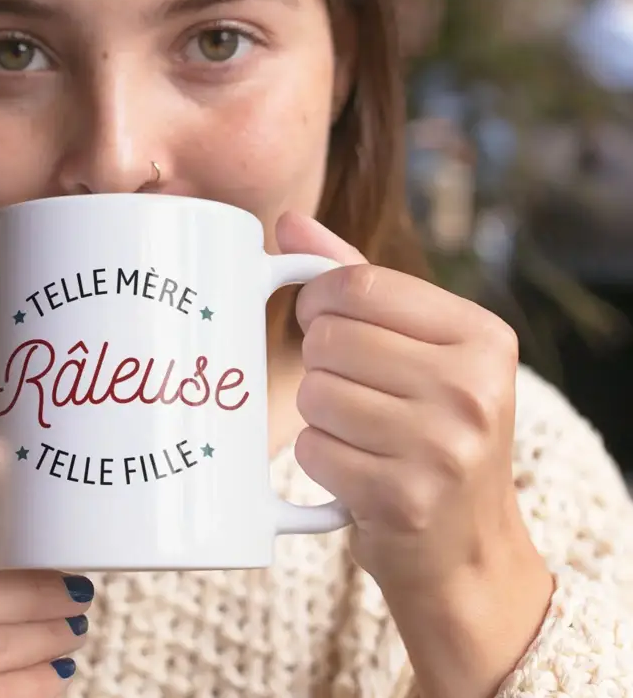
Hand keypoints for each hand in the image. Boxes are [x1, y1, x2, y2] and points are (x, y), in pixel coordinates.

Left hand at [279, 213, 542, 593]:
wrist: (468, 547)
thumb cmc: (432, 427)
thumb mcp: (420, 346)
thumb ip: (357, 278)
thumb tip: (289, 224)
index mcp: (482, 335)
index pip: (358, 282)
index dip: (319, 298)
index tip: (322, 318)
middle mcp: (473, 387)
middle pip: (329, 337)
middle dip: (321, 360)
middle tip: (354, 387)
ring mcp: (443, 446)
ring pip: (314, 391)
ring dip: (319, 412)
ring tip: (360, 430)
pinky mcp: (404, 498)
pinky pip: (311, 447)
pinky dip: (319, 456)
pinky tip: (356, 468)